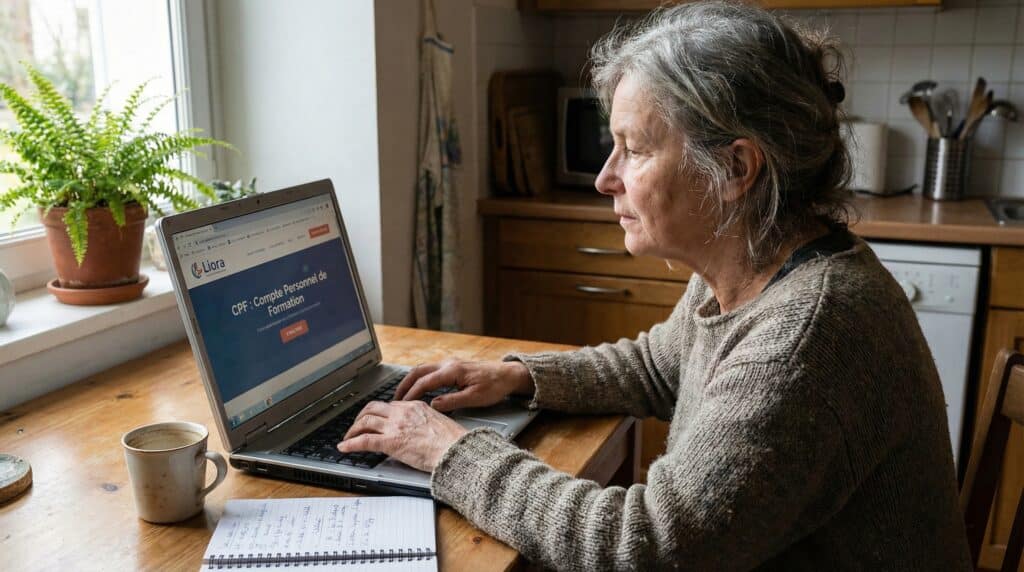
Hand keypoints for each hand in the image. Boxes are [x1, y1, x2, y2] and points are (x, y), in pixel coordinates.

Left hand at [337, 400, 467, 471]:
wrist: (456, 449)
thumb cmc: (453, 441)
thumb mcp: (439, 423)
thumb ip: (425, 422)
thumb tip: (421, 429)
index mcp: (415, 406)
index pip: (390, 405)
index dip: (378, 413)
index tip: (375, 420)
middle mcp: (402, 412)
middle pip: (372, 408)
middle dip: (361, 417)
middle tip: (356, 426)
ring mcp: (395, 426)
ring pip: (365, 422)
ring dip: (352, 430)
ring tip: (347, 438)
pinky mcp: (391, 442)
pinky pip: (364, 440)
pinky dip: (350, 444)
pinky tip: (344, 448)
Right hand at [394, 359, 534, 411]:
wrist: (508, 375)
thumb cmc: (494, 386)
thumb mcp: (475, 398)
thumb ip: (452, 401)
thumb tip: (433, 405)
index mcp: (452, 371)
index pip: (425, 382)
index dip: (411, 394)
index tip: (401, 405)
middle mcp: (448, 364)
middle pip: (418, 371)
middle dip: (404, 384)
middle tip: (394, 399)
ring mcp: (449, 363)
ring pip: (422, 369)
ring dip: (410, 381)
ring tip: (402, 395)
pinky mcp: (452, 367)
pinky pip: (430, 371)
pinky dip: (419, 379)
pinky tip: (417, 389)